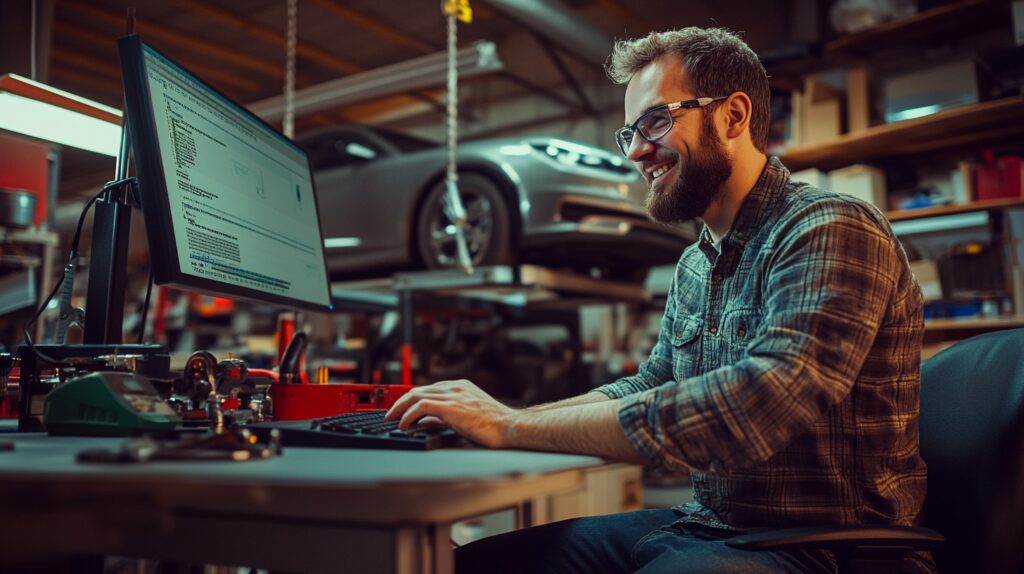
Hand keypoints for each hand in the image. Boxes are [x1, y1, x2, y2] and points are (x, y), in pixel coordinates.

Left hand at [385, 379, 514, 447]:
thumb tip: (428, 422)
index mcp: (460, 386)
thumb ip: (447, 415)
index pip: (429, 389)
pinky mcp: (451, 406)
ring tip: (392, 419)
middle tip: (390, 413)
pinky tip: (404, 424)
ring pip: (416, 395)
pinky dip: (408, 415)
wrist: (509, 427)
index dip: (412, 399)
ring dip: (400, 407)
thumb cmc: (494, 425)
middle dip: (401, 401)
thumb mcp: (468, 416)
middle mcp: (455, 387)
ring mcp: (453, 394)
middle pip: (418, 389)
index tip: (403, 408)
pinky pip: (421, 406)